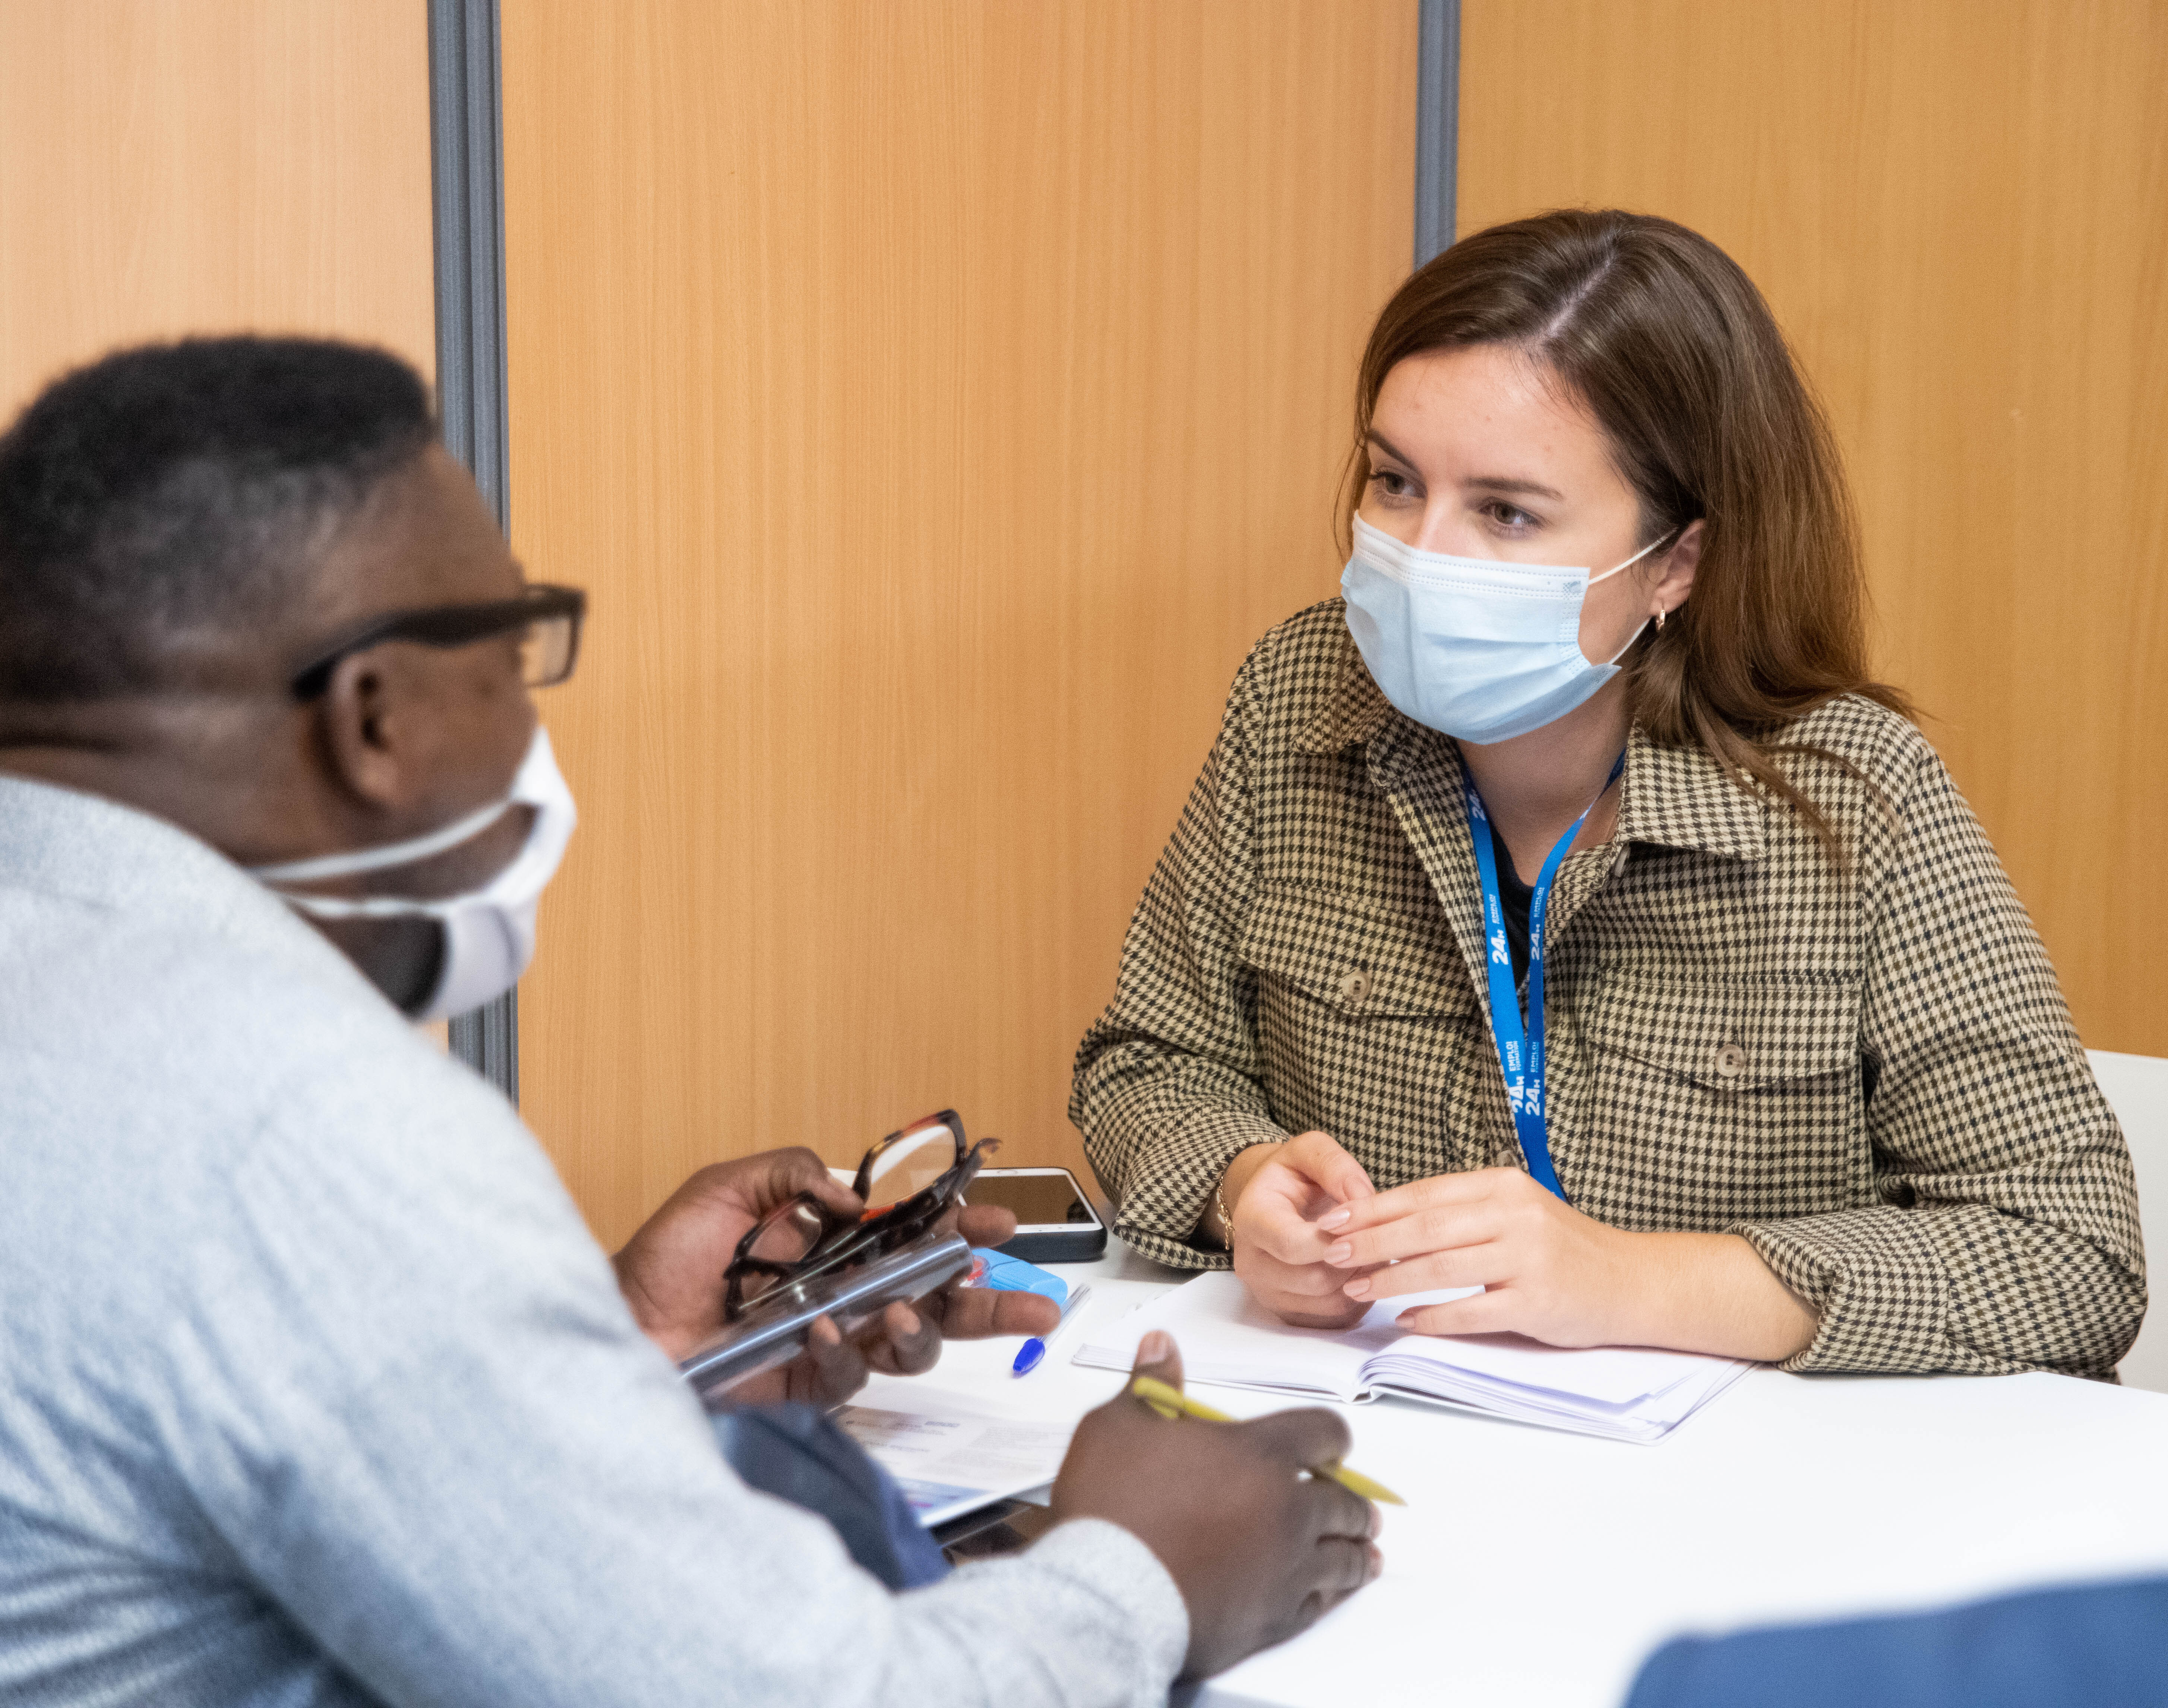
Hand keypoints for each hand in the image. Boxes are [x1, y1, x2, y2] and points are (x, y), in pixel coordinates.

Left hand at [611, 1149, 1060, 1404]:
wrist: (619, 1326)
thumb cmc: (662, 1262)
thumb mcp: (725, 1188)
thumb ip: (794, 1174)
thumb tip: (857, 1197)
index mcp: (835, 1245)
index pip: (916, 1236)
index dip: (962, 1229)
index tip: (998, 1222)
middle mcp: (845, 1295)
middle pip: (939, 1301)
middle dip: (993, 1303)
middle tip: (1036, 1305)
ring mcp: (832, 1342)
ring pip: (911, 1347)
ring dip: (925, 1329)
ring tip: (909, 1311)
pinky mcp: (807, 1385)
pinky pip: (850, 1373)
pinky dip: (846, 1348)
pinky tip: (824, 1328)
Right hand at [1050, 1332, 1381, 1679]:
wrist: (1108, 1596)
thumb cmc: (1112, 1506)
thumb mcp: (1117, 1426)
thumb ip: (1151, 1384)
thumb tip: (1160, 1344)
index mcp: (1258, 1453)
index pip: (1323, 1431)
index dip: (1330, 1437)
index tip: (1331, 1447)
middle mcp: (1287, 1508)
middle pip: (1344, 1501)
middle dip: (1351, 1500)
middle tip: (1356, 1508)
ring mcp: (1286, 1567)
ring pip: (1344, 1558)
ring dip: (1356, 1551)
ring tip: (1364, 1552)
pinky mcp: (1275, 1618)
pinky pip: (1321, 1605)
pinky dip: (1330, 1596)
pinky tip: (1330, 1594)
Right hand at [1224, 1132, 1378, 1329]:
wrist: (1273, 1202)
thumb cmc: (1293, 1177)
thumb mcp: (1308, 1151)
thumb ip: (1335, 1165)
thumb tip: (1363, 1197)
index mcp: (1252, 1220)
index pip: (1293, 1245)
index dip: (1336, 1239)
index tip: (1362, 1222)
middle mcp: (1252, 1264)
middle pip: (1315, 1280)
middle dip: (1355, 1259)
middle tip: (1376, 1236)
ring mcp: (1269, 1293)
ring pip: (1330, 1302)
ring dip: (1361, 1279)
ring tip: (1370, 1250)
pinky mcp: (1289, 1314)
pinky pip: (1335, 1318)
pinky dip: (1358, 1297)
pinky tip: (1361, 1269)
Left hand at [1319, 1166, 1632, 1344]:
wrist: (1630, 1281)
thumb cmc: (1563, 1247)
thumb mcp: (1515, 1209)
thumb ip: (1462, 1210)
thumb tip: (1389, 1218)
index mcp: (1502, 1186)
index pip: (1424, 1193)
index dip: (1373, 1207)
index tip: (1334, 1219)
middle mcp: (1514, 1215)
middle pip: (1425, 1227)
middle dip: (1371, 1241)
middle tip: (1331, 1253)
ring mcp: (1527, 1259)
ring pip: (1441, 1267)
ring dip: (1391, 1279)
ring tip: (1355, 1287)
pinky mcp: (1537, 1302)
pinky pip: (1472, 1310)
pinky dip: (1434, 1317)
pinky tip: (1406, 1321)